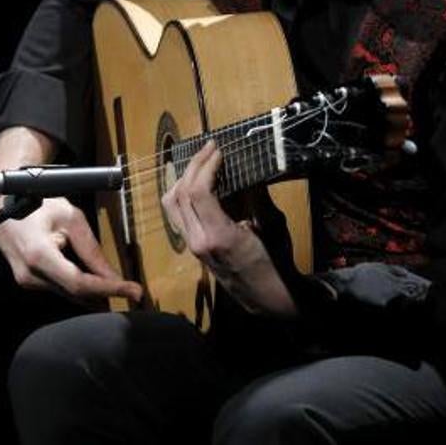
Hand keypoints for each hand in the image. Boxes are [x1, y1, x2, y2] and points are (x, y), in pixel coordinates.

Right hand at [0, 196, 142, 303]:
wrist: (3, 205)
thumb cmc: (38, 203)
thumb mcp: (70, 217)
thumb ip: (91, 249)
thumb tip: (112, 276)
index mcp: (39, 256)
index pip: (79, 284)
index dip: (109, 289)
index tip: (134, 292)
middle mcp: (30, 275)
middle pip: (75, 293)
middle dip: (105, 294)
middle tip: (133, 293)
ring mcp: (26, 281)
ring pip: (67, 294)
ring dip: (93, 293)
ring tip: (118, 289)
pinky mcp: (27, 281)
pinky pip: (58, 288)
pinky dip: (78, 287)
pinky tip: (94, 284)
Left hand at [160, 140, 296, 315]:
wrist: (266, 296)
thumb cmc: (273, 262)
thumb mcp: (269, 227)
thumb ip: (256, 197)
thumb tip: (250, 170)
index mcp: (217, 236)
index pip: (198, 193)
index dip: (206, 166)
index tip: (218, 150)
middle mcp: (198, 240)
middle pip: (181, 194)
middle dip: (193, 165)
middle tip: (209, 148)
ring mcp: (191, 244)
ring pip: (172, 204)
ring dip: (183, 177)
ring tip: (200, 161)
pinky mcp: (192, 245)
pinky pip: (177, 214)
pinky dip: (181, 193)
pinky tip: (195, 182)